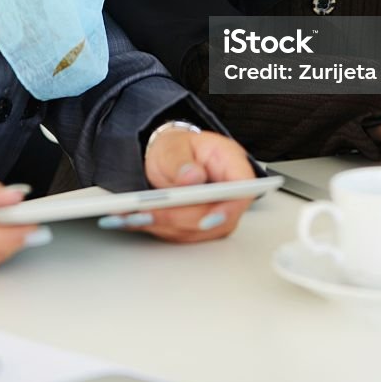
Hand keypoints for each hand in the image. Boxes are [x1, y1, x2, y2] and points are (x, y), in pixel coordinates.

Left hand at [105, 129, 254, 242]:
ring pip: (199, 231)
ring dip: (166, 226)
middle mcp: (229, 192)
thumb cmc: (177, 149)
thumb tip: (193, 176)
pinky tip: (137, 220)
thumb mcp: (173, 145)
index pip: (244, 189)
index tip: (207, 217)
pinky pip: (184, 235)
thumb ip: (180, 160)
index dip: (229, 207)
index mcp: (231, 163)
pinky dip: (159, 228)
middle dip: (182, 218)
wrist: (168, 159)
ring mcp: (218, 212)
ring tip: (137, 215)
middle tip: (151, 212)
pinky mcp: (202, 227)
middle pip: (219, 217)